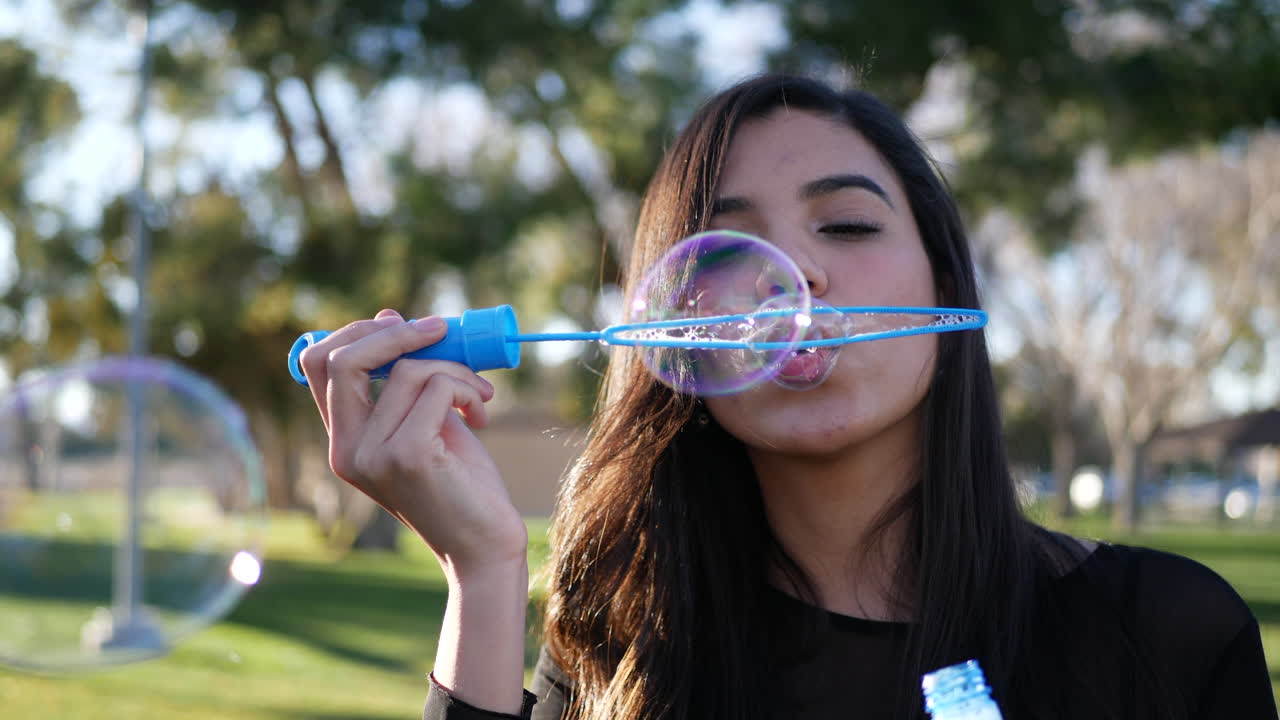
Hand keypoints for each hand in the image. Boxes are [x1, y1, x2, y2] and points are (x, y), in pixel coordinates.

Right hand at [297, 309, 527, 573]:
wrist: (485, 547)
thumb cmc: (461, 484)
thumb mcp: (427, 421)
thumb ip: (405, 379)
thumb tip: (387, 314)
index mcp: (344, 441)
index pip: (318, 365)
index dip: (357, 332)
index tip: (405, 326)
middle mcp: (346, 450)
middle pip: (342, 358)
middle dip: (396, 331)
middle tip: (442, 330)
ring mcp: (372, 455)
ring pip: (407, 369)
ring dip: (456, 368)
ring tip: (481, 395)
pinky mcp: (406, 456)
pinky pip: (436, 387)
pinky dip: (467, 388)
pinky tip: (483, 416)